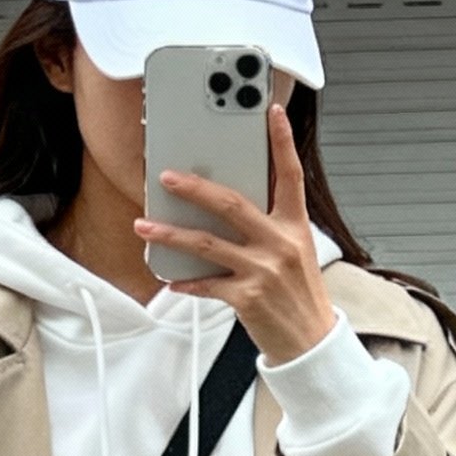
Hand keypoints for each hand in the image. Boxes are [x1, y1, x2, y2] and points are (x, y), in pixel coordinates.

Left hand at [133, 102, 337, 365]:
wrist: (310, 343)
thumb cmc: (299, 296)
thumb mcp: (296, 252)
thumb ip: (268, 227)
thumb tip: (226, 209)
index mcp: (294, 227)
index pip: (290, 175)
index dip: (282, 142)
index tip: (272, 112)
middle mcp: (279, 244)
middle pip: (231, 204)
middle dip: (194, 188)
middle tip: (167, 176)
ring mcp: (262, 271)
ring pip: (207, 244)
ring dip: (170, 234)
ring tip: (145, 227)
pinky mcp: (247, 298)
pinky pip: (206, 284)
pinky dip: (185, 281)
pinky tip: (170, 278)